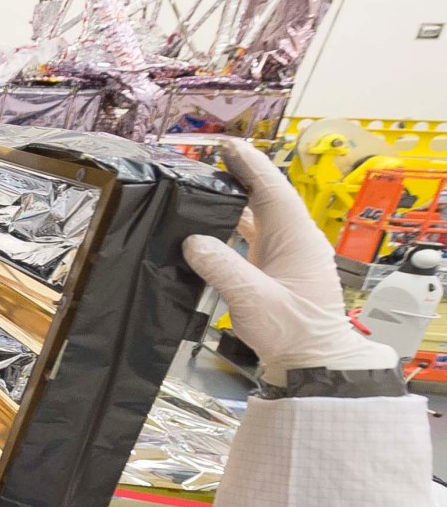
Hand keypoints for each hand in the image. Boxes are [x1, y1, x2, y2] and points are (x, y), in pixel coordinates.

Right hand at [183, 139, 396, 379]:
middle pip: (265, 197)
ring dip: (234, 200)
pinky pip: (254, 236)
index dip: (250, 165)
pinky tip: (212, 225)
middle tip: (209, 159)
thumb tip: (193, 241)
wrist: (314, 361)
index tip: (229, 145)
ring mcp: (286, 254)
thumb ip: (223, 268)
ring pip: (259, 216)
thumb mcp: (253, 300)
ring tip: (205, 185)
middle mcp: (294, 240)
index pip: (272, 190)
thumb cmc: (292, 332)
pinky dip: (233, 225)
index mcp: (296, 239)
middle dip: (239, 176)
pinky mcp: (277, 268)